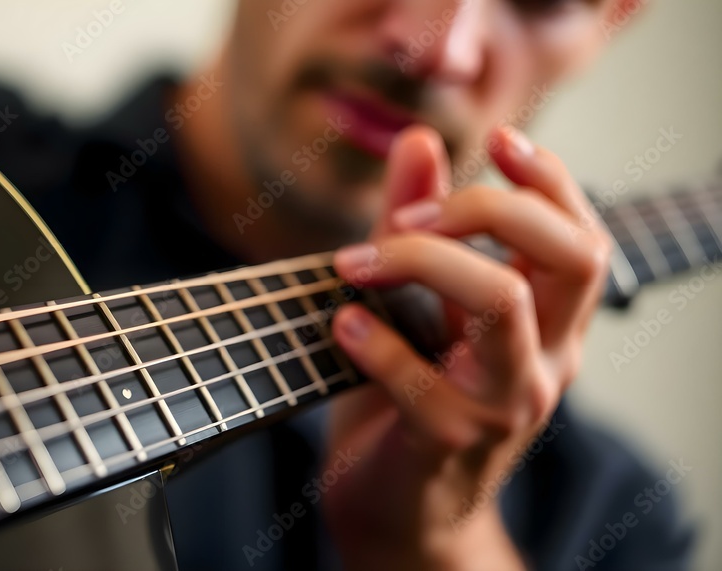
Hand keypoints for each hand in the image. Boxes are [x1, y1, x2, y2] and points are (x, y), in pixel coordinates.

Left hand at [323, 126, 610, 568]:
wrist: (397, 510)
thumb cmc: (406, 401)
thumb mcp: (416, 306)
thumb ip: (419, 226)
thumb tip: (420, 139)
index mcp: (547, 325)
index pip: (583, 237)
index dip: (549, 180)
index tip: (497, 142)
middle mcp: (545, 361)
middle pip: (571, 255)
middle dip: (489, 208)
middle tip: (409, 213)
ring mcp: (505, 405)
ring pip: (502, 301)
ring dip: (423, 260)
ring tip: (356, 264)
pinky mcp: (451, 441)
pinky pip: (421, 379)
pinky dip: (374, 341)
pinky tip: (342, 326)